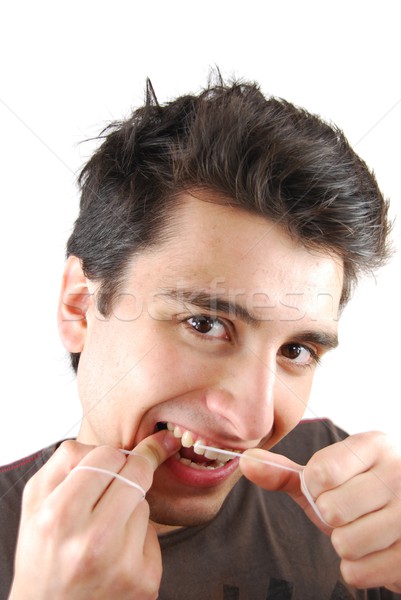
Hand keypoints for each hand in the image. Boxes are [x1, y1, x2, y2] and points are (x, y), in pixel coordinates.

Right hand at [9, 430, 179, 599]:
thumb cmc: (42, 552)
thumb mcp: (36, 502)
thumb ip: (67, 460)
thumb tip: (115, 443)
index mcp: (59, 516)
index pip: (108, 455)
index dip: (111, 454)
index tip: (116, 455)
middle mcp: (93, 542)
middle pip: (137, 473)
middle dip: (132, 468)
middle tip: (123, 475)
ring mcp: (123, 564)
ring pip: (145, 502)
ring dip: (130, 506)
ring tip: (104, 529)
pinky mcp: (145, 581)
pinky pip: (154, 534)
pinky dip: (139, 536)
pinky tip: (117, 553)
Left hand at [240, 431, 400, 591]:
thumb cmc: (358, 494)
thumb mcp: (324, 478)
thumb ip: (284, 471)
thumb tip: (245, 460)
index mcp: (373, 446)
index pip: (320, 472)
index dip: (315, 488)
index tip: (330, 486)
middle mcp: (398, 473)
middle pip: (330, 509)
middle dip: (331, 517)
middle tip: (350, 511)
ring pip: (345, 543)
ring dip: (344, 544)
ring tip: (363, 530)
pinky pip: (359, 572)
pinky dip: (358, 568)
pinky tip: (374, 551)